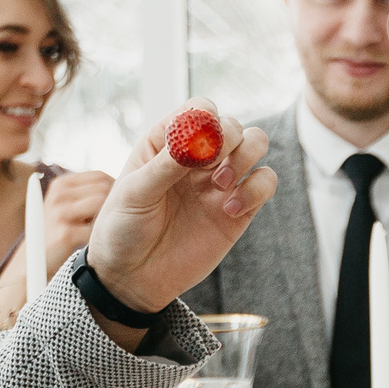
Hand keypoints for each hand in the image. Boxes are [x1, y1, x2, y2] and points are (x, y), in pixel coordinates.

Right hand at [41, 169, 112, 272]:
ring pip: (101, 203)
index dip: (115, 189)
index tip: (119, 206)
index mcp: (61, 185)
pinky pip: (96, 229)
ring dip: (107, 220)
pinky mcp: (64, 233)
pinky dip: (101, 237)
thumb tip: (120, 185)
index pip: (99, 176)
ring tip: (100, 232)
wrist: (32, 264)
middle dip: (113, 204)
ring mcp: (59, 212)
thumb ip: (87, 195)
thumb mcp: (67, 208)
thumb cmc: (57, 236)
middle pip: (103, 188)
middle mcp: (58, 194)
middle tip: (111, 223)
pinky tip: (95, 245)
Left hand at [85, 102, 276, 314]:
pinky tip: (229, 209)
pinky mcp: (239, 209)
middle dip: (229, 137)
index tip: (199, 140)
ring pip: (255, 144)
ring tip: (220, 186)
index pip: (199, 110)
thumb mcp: (134, 193)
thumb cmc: (123, 229)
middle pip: (232, 123)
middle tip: (212, 167)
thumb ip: (165, 163)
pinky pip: (265, 182)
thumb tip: (196, 137)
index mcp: (167, 142)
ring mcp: (220, 182)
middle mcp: (198, 157)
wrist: (132, 278)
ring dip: (245, 157)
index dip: (206, 117)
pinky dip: (256, 189)